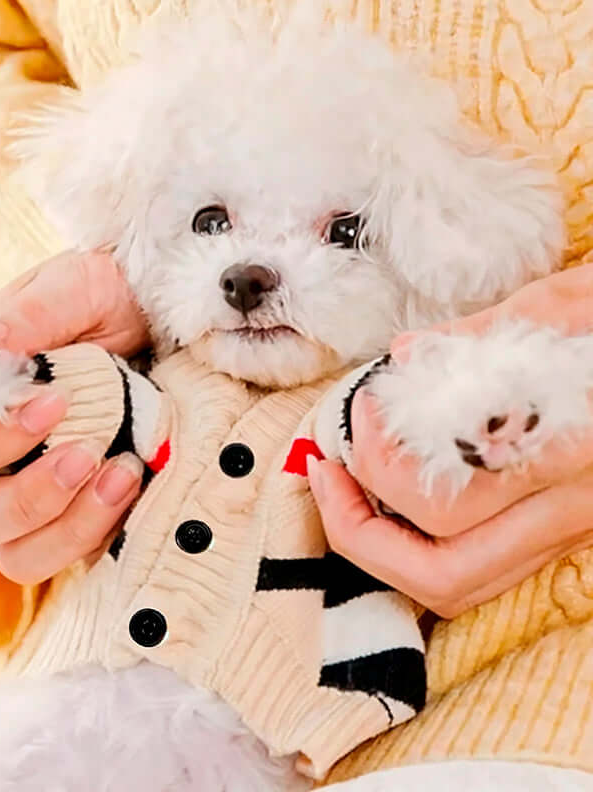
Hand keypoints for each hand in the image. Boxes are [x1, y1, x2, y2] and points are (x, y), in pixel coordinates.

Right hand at [0, 250, 149, 583]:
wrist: (160, 320)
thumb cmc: (103, 302)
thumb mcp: (73, 291)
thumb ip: (29, 316)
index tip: (52, 402)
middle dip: (25, 498)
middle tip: (84, 453)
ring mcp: (40, 500)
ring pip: (18, 556)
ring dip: (68, 526)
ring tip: (123, 473)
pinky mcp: (84, 519)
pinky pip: (77, 555)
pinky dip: (104, 530)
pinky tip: (137, 482)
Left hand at [308, 264, 592, 617]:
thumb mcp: (565, 308)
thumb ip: (479, 338)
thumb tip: (404, 356)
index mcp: (572, 452)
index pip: (442, 504)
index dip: (375, 465)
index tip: (357, 410)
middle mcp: (573, 511)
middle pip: (444, 575)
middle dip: (360, 531)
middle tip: (326, 469)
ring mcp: (572, 530)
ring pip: (463, 587)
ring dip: (384, 549)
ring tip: (345, 487)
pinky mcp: (566, 530)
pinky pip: (482, 568)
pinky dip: (422, 545)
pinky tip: (393, 496)